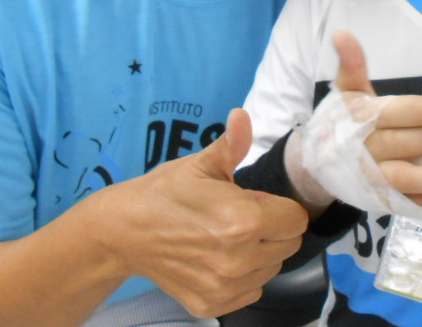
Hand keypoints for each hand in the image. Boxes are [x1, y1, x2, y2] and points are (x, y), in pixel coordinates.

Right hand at [91, 108, 308, 316]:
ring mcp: (225, 286)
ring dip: (259, 254)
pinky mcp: (212, 305)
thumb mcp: (201, 164)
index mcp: (244, 220)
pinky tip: (218, 259)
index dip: (281, 208)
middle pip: (288, 245)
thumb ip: (232, 144)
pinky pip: (251, 291)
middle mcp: (239, 259)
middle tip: (239, 218)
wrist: (124, 231)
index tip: (256, 202)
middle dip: (272, 230)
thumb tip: (242, 115)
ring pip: (271, 269)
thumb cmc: (166, 192)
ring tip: (227, 238)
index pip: (297, 220)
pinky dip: (243, 277)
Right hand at [331, 30, 421, 222]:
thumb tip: (342, 34)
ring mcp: (375, 176)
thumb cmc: (342, 121)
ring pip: (410, 178)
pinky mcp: (380, 198)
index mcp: (366, 118)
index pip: (406, 112)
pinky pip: (406, 204)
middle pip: (414, 143)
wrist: (316, 161)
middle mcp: (370, 148)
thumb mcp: (347, 91)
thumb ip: (353, 64)